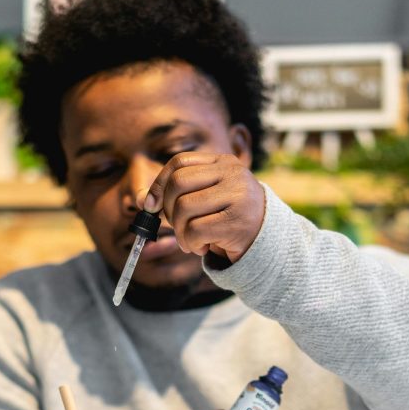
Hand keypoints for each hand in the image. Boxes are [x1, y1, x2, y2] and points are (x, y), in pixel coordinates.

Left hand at [138, 152, 264, 262]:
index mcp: (224, 162)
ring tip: (192, 240)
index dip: (159, 183)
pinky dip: (191, 244)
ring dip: (180, 232)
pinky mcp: (237, 222)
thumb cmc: (229, 219)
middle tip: (177, 225)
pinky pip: (195, 231)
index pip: (179, 162)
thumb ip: (176, 196)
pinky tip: (203, 247)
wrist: (267, 242)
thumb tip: (140, 200)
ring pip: (184, 208)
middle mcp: (233, 174)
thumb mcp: (206, 200)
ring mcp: (238, 196)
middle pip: (177, 183)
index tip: (150, 205)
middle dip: (168, 209)